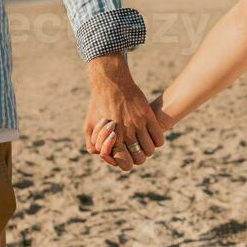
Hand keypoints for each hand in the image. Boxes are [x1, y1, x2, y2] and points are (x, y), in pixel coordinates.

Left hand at [84, 53, 163, 170]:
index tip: (124, 154)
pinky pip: (159, 138)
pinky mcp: (148, 115)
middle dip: (137, 157)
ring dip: (147, 149)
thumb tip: (103, 156)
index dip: (125, 162)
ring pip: (150, 150)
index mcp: (112, 138)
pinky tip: (150, 135)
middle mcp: (126, 133)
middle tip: (134, 149)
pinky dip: (156, 141)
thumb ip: (92, 145)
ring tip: (143, 142)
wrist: (110, 82)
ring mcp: (139, 124)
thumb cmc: (98, 105)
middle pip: (140, 159)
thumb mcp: (88, 126)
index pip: (125, 163)